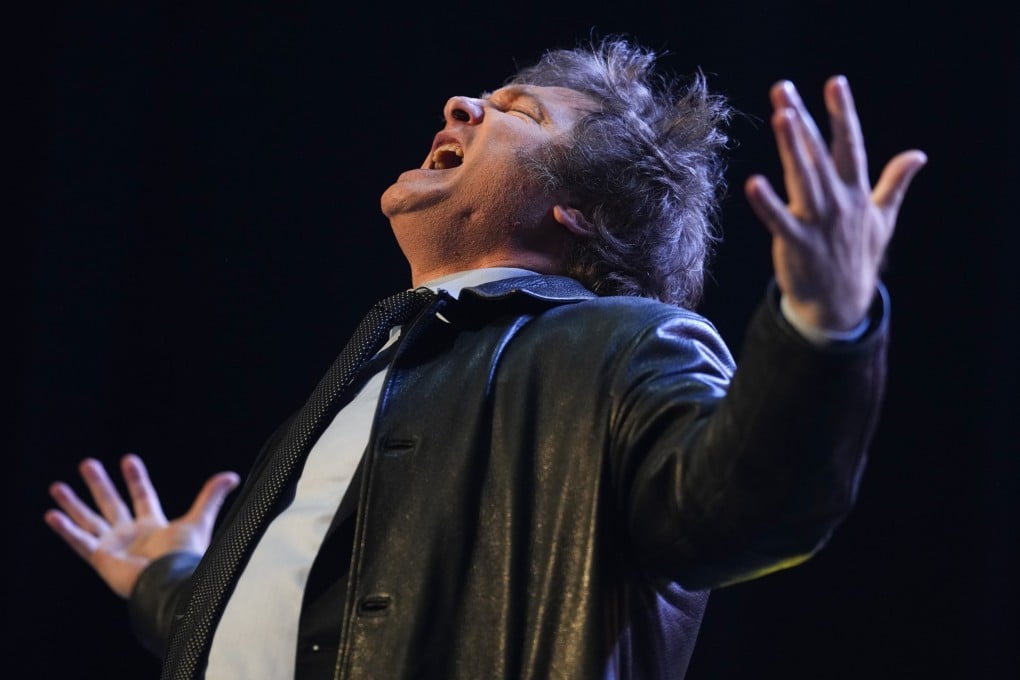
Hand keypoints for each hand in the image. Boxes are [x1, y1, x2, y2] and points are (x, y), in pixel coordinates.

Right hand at [44, 454, 239, 597]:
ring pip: (89, 519)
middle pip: (111, 503)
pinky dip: (65, 529)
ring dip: (73, 504)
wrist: (171, 583)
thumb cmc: (186, 556)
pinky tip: (51, 515)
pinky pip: (79, 541)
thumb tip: (233, 475)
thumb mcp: (199, 520)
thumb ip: (212, 496)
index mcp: (153, 526)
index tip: (127, 459)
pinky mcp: (100, 559)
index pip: (142, 496)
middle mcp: (131, 535)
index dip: (135, 478)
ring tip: (56, 486)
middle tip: (88, 463)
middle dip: (99, 484)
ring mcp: (114, 546)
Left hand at [744, 76, 926, 330]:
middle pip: (819, 153)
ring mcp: (819, 222)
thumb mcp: (884, 219)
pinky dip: (767, 203)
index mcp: (857, 192)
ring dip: (791, 147)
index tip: (835, 83)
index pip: (851, 145)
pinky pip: (779, 220)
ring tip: (781, 116)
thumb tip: (919, 155)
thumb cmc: (858, 258)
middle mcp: (839, 202)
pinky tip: (752, 183)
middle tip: (783, 89)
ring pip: (803, 177)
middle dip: (802, 121)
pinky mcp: (797, 243)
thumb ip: (895, 183)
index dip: (843, 113)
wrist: (841, 306)